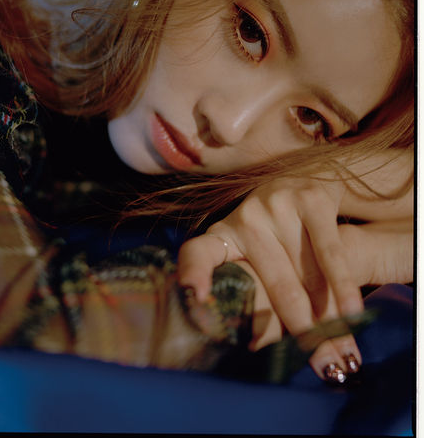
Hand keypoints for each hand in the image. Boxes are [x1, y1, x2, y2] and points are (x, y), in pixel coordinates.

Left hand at [177, 177, 365, 381]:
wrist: (304, 178)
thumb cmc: (275, 231)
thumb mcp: (251, 251)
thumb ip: (251, 290)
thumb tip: (259, 348)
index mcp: (223, 235)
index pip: (197, 254)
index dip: (193, 274)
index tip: (195, 298)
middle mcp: (245, 218)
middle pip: (274, 287)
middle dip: (301, 333)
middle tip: (321, 367)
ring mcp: (277, 205)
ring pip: (307, 276)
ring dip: (328, 319)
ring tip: (341, 354)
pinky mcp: (310, 199)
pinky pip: (330, 253)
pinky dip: (342, 287)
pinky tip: (353, 313)